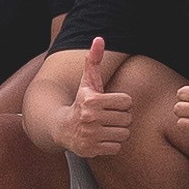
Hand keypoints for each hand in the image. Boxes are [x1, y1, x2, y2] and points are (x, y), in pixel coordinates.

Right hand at [62, 40, 135, 158]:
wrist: (61, 127)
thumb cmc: (80, 102)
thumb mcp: (87, 81)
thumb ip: (94, 59)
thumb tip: (99, 38)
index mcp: (92, 100)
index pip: (127, 101)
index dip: (121, 103)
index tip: (110, 104)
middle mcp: (90, 118)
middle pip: (127, 119)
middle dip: (120, 118)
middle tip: (108, 117)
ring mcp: (90, 135)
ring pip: (124, 134)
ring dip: (117, 131)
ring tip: (106, 127)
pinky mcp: (91, 150)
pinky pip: (117, 147)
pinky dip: (111, 144)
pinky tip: (101, 138)